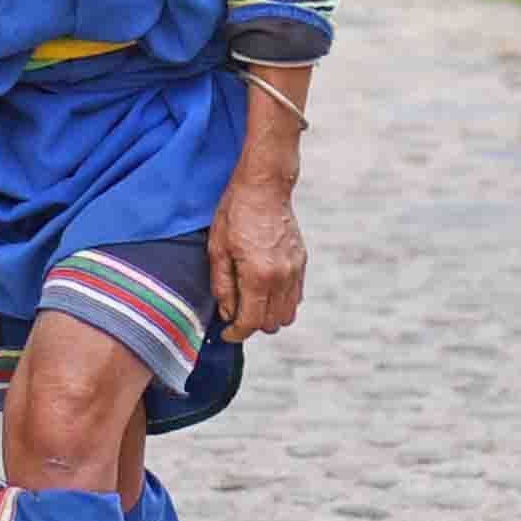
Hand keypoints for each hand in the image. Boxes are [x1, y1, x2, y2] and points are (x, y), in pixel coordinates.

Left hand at [206, 177, 305, 340]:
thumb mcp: (218, 250)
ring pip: (288, 315)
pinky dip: (281, 302)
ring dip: (269, 316)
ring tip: (250, 303)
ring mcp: (296, 270)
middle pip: (271, 323)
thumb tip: (228, 313)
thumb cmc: (235, 214)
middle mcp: (282, 277)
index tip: (226, 332)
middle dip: (251, 325)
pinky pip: (296, 297)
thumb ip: (223, 286)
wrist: (265, 186)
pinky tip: (264, 290)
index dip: (236, 333)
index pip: (251, 322)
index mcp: (259, 276)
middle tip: (235, 313)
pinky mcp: (302, 262)